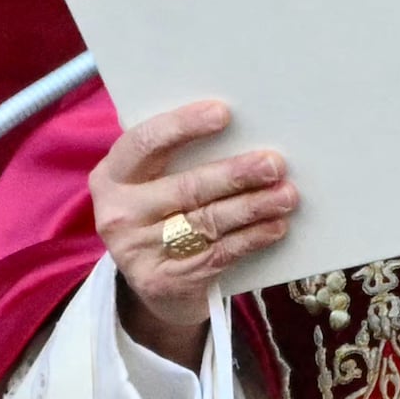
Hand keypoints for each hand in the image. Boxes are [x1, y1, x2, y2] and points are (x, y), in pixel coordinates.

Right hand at [92, 98, 294, 362]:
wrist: (153, 285)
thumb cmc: (162, 215)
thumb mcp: (153, 184)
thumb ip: (179, 159)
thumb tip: (243, 129)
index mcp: (112, 176)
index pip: (145, 143)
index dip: (183, 125)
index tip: (224, 113)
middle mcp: (119, 214)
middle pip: (186, 187)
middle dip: (235, 174)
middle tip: (274, 163)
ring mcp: (138, 252)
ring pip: (207, 222)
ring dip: (253, 207)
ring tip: (286, 195)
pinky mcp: (164, 282)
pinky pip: (218, 254)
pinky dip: (252, 238)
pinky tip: (275, 226)